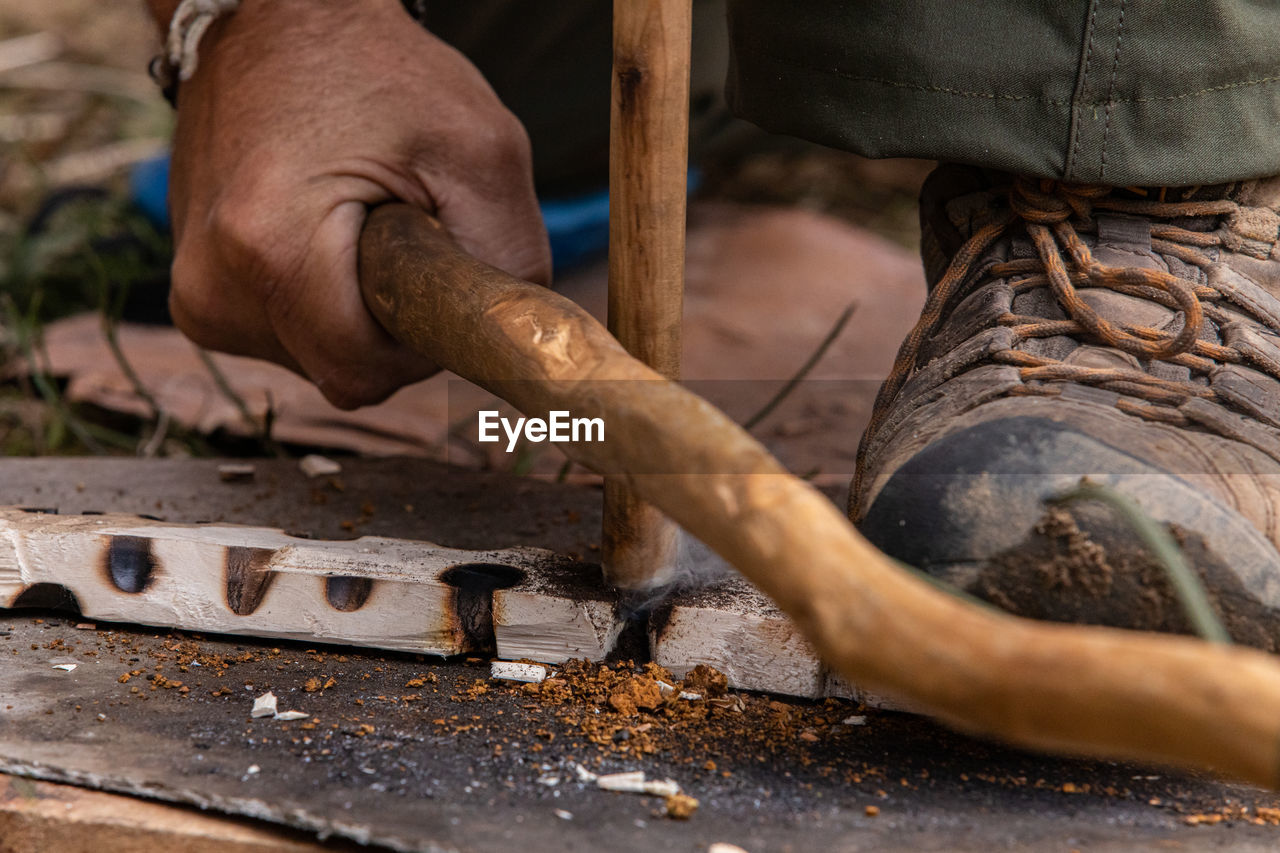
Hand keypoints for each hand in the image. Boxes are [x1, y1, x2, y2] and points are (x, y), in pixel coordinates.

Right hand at [164, 0, 549, 407]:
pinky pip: (287, 340)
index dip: (420, 340)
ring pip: (316, 360)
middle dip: (393, 328)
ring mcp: (196, 294)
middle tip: (402, 237)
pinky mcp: (197, 294)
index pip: (367, 372)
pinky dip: (324, 306)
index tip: (433, 274)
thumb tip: (515, 344)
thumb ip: (512, 260)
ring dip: (359, 315)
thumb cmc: (382, 74)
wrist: (276, 21)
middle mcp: (213, 286)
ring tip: (357, 225)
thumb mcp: (483, 151)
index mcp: (270, 251)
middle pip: (343, 373)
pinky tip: (327, 240)